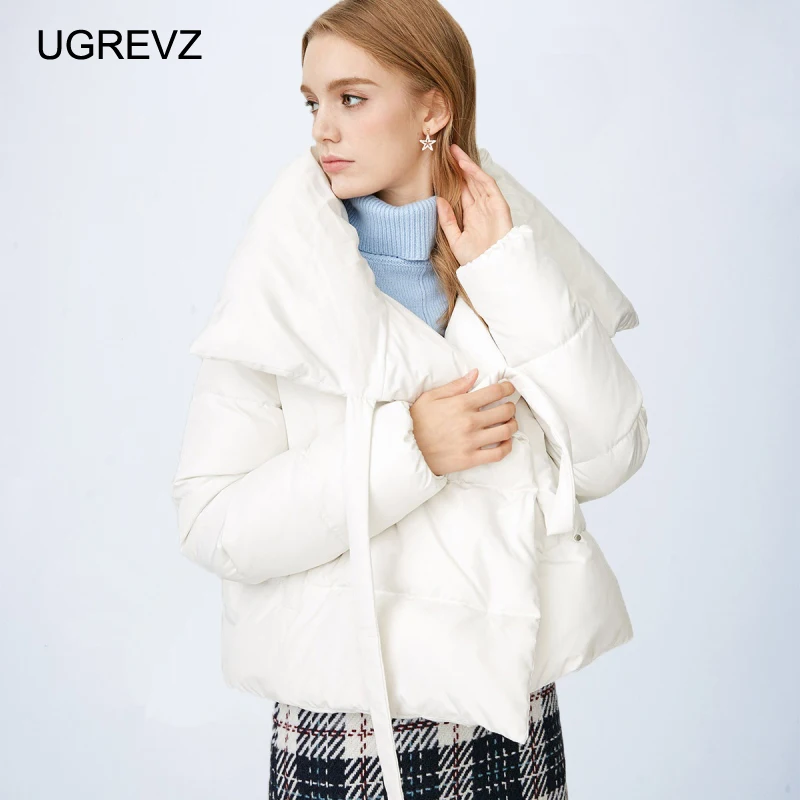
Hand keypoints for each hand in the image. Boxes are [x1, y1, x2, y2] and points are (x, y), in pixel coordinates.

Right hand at [409, 369, 518, 476]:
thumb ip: (455, 386)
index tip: (510, 388)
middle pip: (505, 411)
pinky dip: (507, 447)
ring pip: (506, 431)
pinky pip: (498, 454)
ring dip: (512, 425)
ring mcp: (472, 441)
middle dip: (511, 406)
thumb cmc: (416, 422)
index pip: (495, 392)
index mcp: (461, 404)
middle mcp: (470, 422)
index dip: (507, 388)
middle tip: (509, 406)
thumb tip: (475, 374)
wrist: (407, 450)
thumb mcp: (430, 397)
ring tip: (509, 423)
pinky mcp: (471, 459)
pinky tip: (505, 442)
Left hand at [436, 143, 513, 265]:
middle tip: (447, 150)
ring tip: (454, 152)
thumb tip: (438, 200)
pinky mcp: (499, 204)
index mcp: (471, 215)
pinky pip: (488, 185)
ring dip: (467, 165)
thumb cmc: (475, 259)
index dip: (453, 177)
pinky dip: (477, 174)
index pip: (462, 190)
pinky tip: (466, 165)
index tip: (441, 165)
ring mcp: (491, 205)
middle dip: (459, 166)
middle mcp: (481, 207)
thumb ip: (447, 220)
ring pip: (478, 180)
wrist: (490, 269)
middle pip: (470, 181)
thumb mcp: (455, 239)